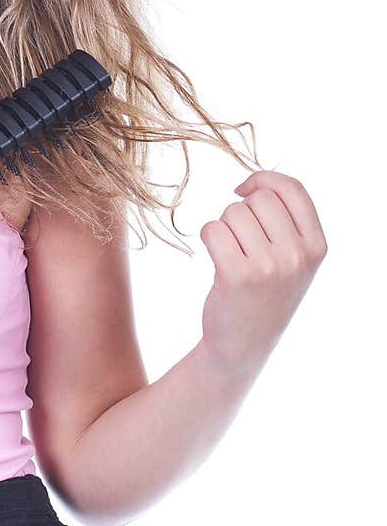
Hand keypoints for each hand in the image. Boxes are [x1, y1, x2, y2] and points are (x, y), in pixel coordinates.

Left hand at [198, 170, 327, 378]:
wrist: (243, 345)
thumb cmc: (264, 294)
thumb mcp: (293, 260)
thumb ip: (286, 221)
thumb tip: (254, 181)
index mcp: (317, 246)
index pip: (293, 189)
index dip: (264, 179)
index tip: (243, 189)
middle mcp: (298, 255)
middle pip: (260, 199)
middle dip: (241, 211)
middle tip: (240, 243)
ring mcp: (270, 266)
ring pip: (233, 213)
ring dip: (224, 228)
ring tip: (231, 256)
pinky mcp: (237, 275)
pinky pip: (213, 229)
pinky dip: (208, 238)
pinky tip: (216, 260)